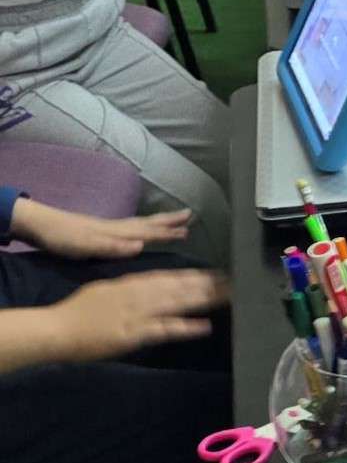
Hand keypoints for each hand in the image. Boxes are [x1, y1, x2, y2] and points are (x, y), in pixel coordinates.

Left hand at [10, 197, 191, 258]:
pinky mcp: (104, 232)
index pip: (149, 233)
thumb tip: (140, 245)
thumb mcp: (86, 246)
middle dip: (170, 221)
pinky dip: (145, 227)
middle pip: (149, 223)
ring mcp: (111, 229)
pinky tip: (144, 231)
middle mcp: (118, 229)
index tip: (188, 231)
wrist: (40, 226)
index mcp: (117, 233)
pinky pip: (134, 228)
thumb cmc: (63, 239)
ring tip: (176, 221)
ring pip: (142, 224)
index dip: (168, 233)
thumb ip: (113, 247)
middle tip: (190, 215)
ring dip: (160, 222)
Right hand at [54, 270, 227, 361]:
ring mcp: (136, 313)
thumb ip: (128, 289)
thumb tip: (146, 286)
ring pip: (176, 303)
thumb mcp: (104, 291)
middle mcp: (136, 294)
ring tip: (227, 297)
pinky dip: (185, 327)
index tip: (213, 274)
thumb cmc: (77, 313)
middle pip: (177, 287)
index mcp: (128, 284)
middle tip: (233, 282)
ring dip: (202, 300)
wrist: (55, 329)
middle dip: (205, 284)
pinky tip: (204, 326)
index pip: (166, 277)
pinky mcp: (133, 333)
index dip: (191, 276)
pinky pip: (164, 329)